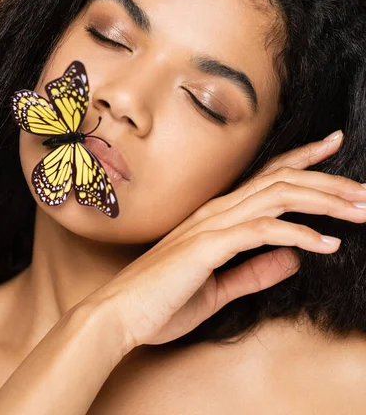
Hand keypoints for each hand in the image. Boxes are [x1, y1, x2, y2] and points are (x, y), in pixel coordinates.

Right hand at [84, 130, 365, 350]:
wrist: (119, 315)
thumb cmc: (162, 301)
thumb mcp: (220, 287)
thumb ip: (255, 270)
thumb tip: (294, 256)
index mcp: (219, 217)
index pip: (268, 178)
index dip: (304, 160)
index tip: (333, 145)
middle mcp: (218, 212)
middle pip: (282, 181)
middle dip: (328, 181)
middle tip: (364, 191)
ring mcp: (212, 226)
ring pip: (278, 196)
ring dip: (323, 201)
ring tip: (359, 210)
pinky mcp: (209, 246)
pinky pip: (262, 231)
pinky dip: (299, 234)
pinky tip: (327, 244)